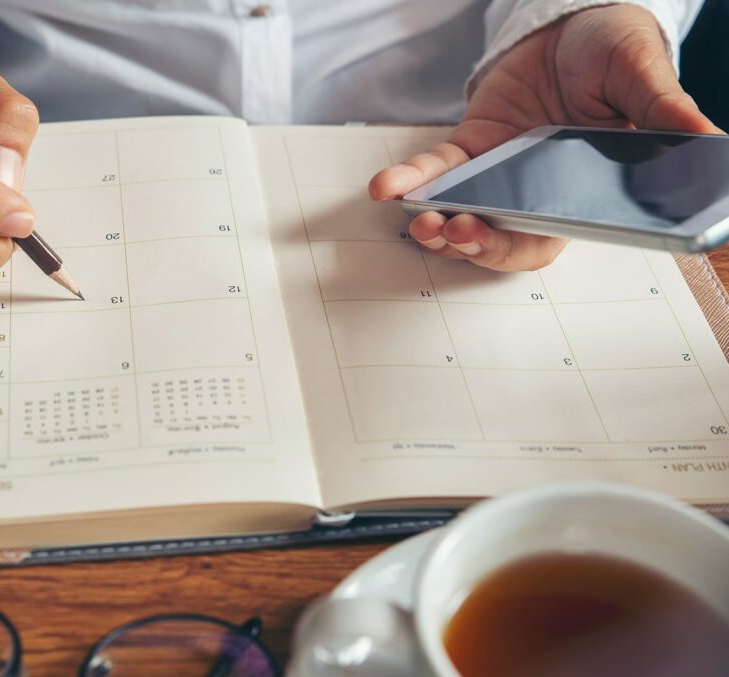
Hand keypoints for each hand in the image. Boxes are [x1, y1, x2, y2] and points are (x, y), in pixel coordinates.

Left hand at [369, 4, 719, 271]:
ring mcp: (498, 173)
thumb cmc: (615, 52)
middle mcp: (536, 191)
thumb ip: (663, 111)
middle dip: (474, 242)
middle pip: (500, 236)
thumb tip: (709, 142)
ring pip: (462, 213)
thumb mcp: (642, 76)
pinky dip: (410, 180)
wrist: (573, 24)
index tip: (493, 242)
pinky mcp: (470, 149)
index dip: (519, 247)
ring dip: (437, 225)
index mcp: (583, 190)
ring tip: (421, 222)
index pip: (551, 235)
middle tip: (454, 233)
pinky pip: (435, 170)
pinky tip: (386, 186)